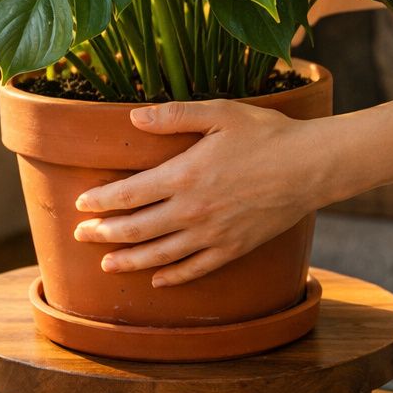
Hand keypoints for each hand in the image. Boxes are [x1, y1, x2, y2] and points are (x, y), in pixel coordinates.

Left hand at [72, 100, 326, 286]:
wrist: (311, 166)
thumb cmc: (267, 134)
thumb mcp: (219, 112)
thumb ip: (174, 115)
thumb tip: (133, 117)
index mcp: (184, 175)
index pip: (128, 194)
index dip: (100, 201)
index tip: (82, 204)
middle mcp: (193, 210)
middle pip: (137, 229)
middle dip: (104, 233)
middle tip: (81, 235)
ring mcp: (213, 234)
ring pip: (160, 254)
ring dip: (129, 260)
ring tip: (107, 264)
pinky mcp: (234, 248)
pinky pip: (196, 269)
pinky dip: (174, 277)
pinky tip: (158, 280)